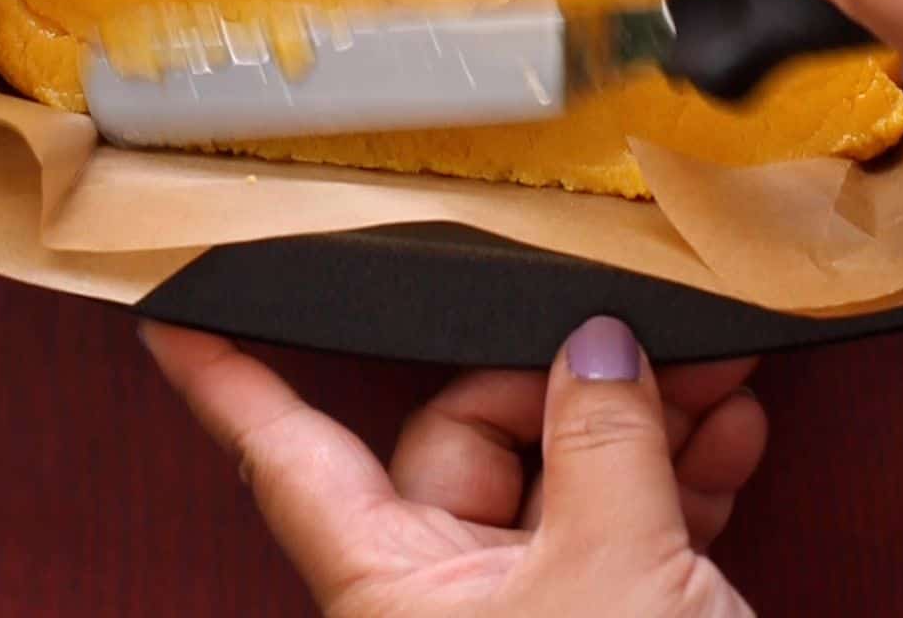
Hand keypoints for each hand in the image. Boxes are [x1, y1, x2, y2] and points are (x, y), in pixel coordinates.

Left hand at [141, 316, 763, 616]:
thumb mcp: (617, 574)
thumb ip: (603, 442)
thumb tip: (598, 345)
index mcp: (391, 584)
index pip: (286, 457)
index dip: (227, 382)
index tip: (174, 314)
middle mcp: (440, 592)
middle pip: (461, 434)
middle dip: (555, 375)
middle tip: (642, 333)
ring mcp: (521, 608)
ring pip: (552, 473)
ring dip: (639, 420)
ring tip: (713, 371)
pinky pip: (617, 522)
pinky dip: (674, 476)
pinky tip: (728, 433)